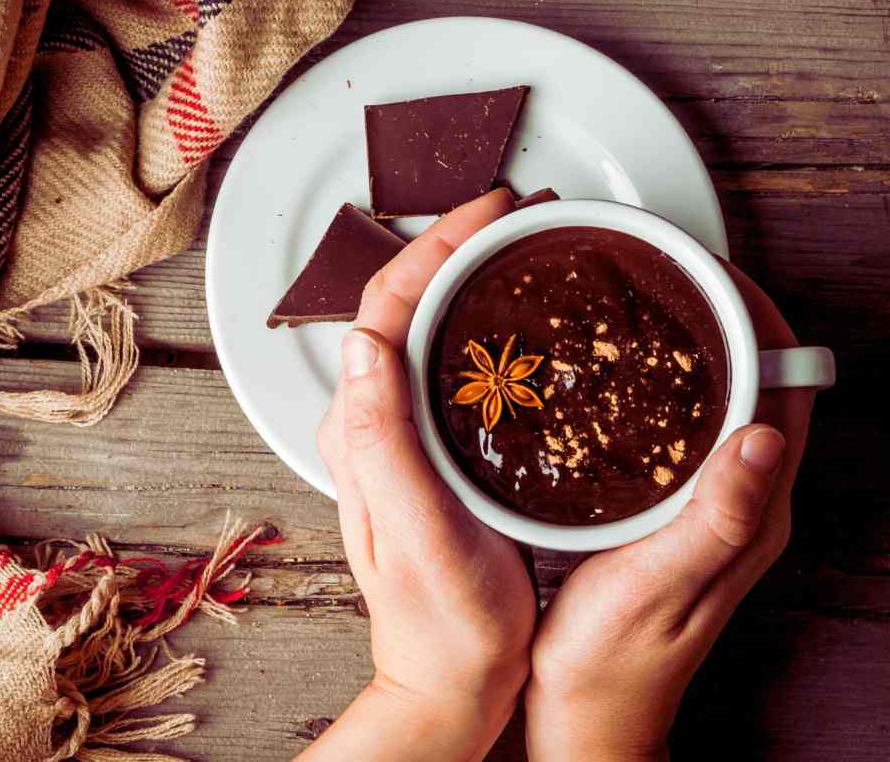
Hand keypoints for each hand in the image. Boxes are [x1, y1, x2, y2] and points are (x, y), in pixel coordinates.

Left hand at [300, 190, 534, 761]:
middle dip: (457, 244)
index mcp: (362, 429)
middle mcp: (373, 422)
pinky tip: (522, 322)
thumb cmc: (444, 620)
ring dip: (470, 276)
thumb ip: (384, 439)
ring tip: (526, 249)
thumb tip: (365, 340)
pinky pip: (450, 363)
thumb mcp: (418, 529)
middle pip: (405, 303)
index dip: (437, 244)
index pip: (386, 306)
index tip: (492, 209)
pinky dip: (483, 322)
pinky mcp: (434, 450)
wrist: (452, 680)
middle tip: (521, 216)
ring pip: (429, 327)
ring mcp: (403, 435)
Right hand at [524, 262, 815, 761]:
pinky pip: (686, 425)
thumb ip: (717, 515)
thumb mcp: (661, 585)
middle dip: (729, 317)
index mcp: (754, 513)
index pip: (786, 390)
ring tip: (652, 299)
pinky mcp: (675, 511)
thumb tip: (767, 434)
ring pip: (722, 398)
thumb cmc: (615, 663)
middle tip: (676, 268)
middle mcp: (743, 502)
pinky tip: (622, 372)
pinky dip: (666, 383)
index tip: (717, 272)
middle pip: (760, 382)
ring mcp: (710, 505)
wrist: (585, 717)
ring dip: (699, 344)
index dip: (762, 320)